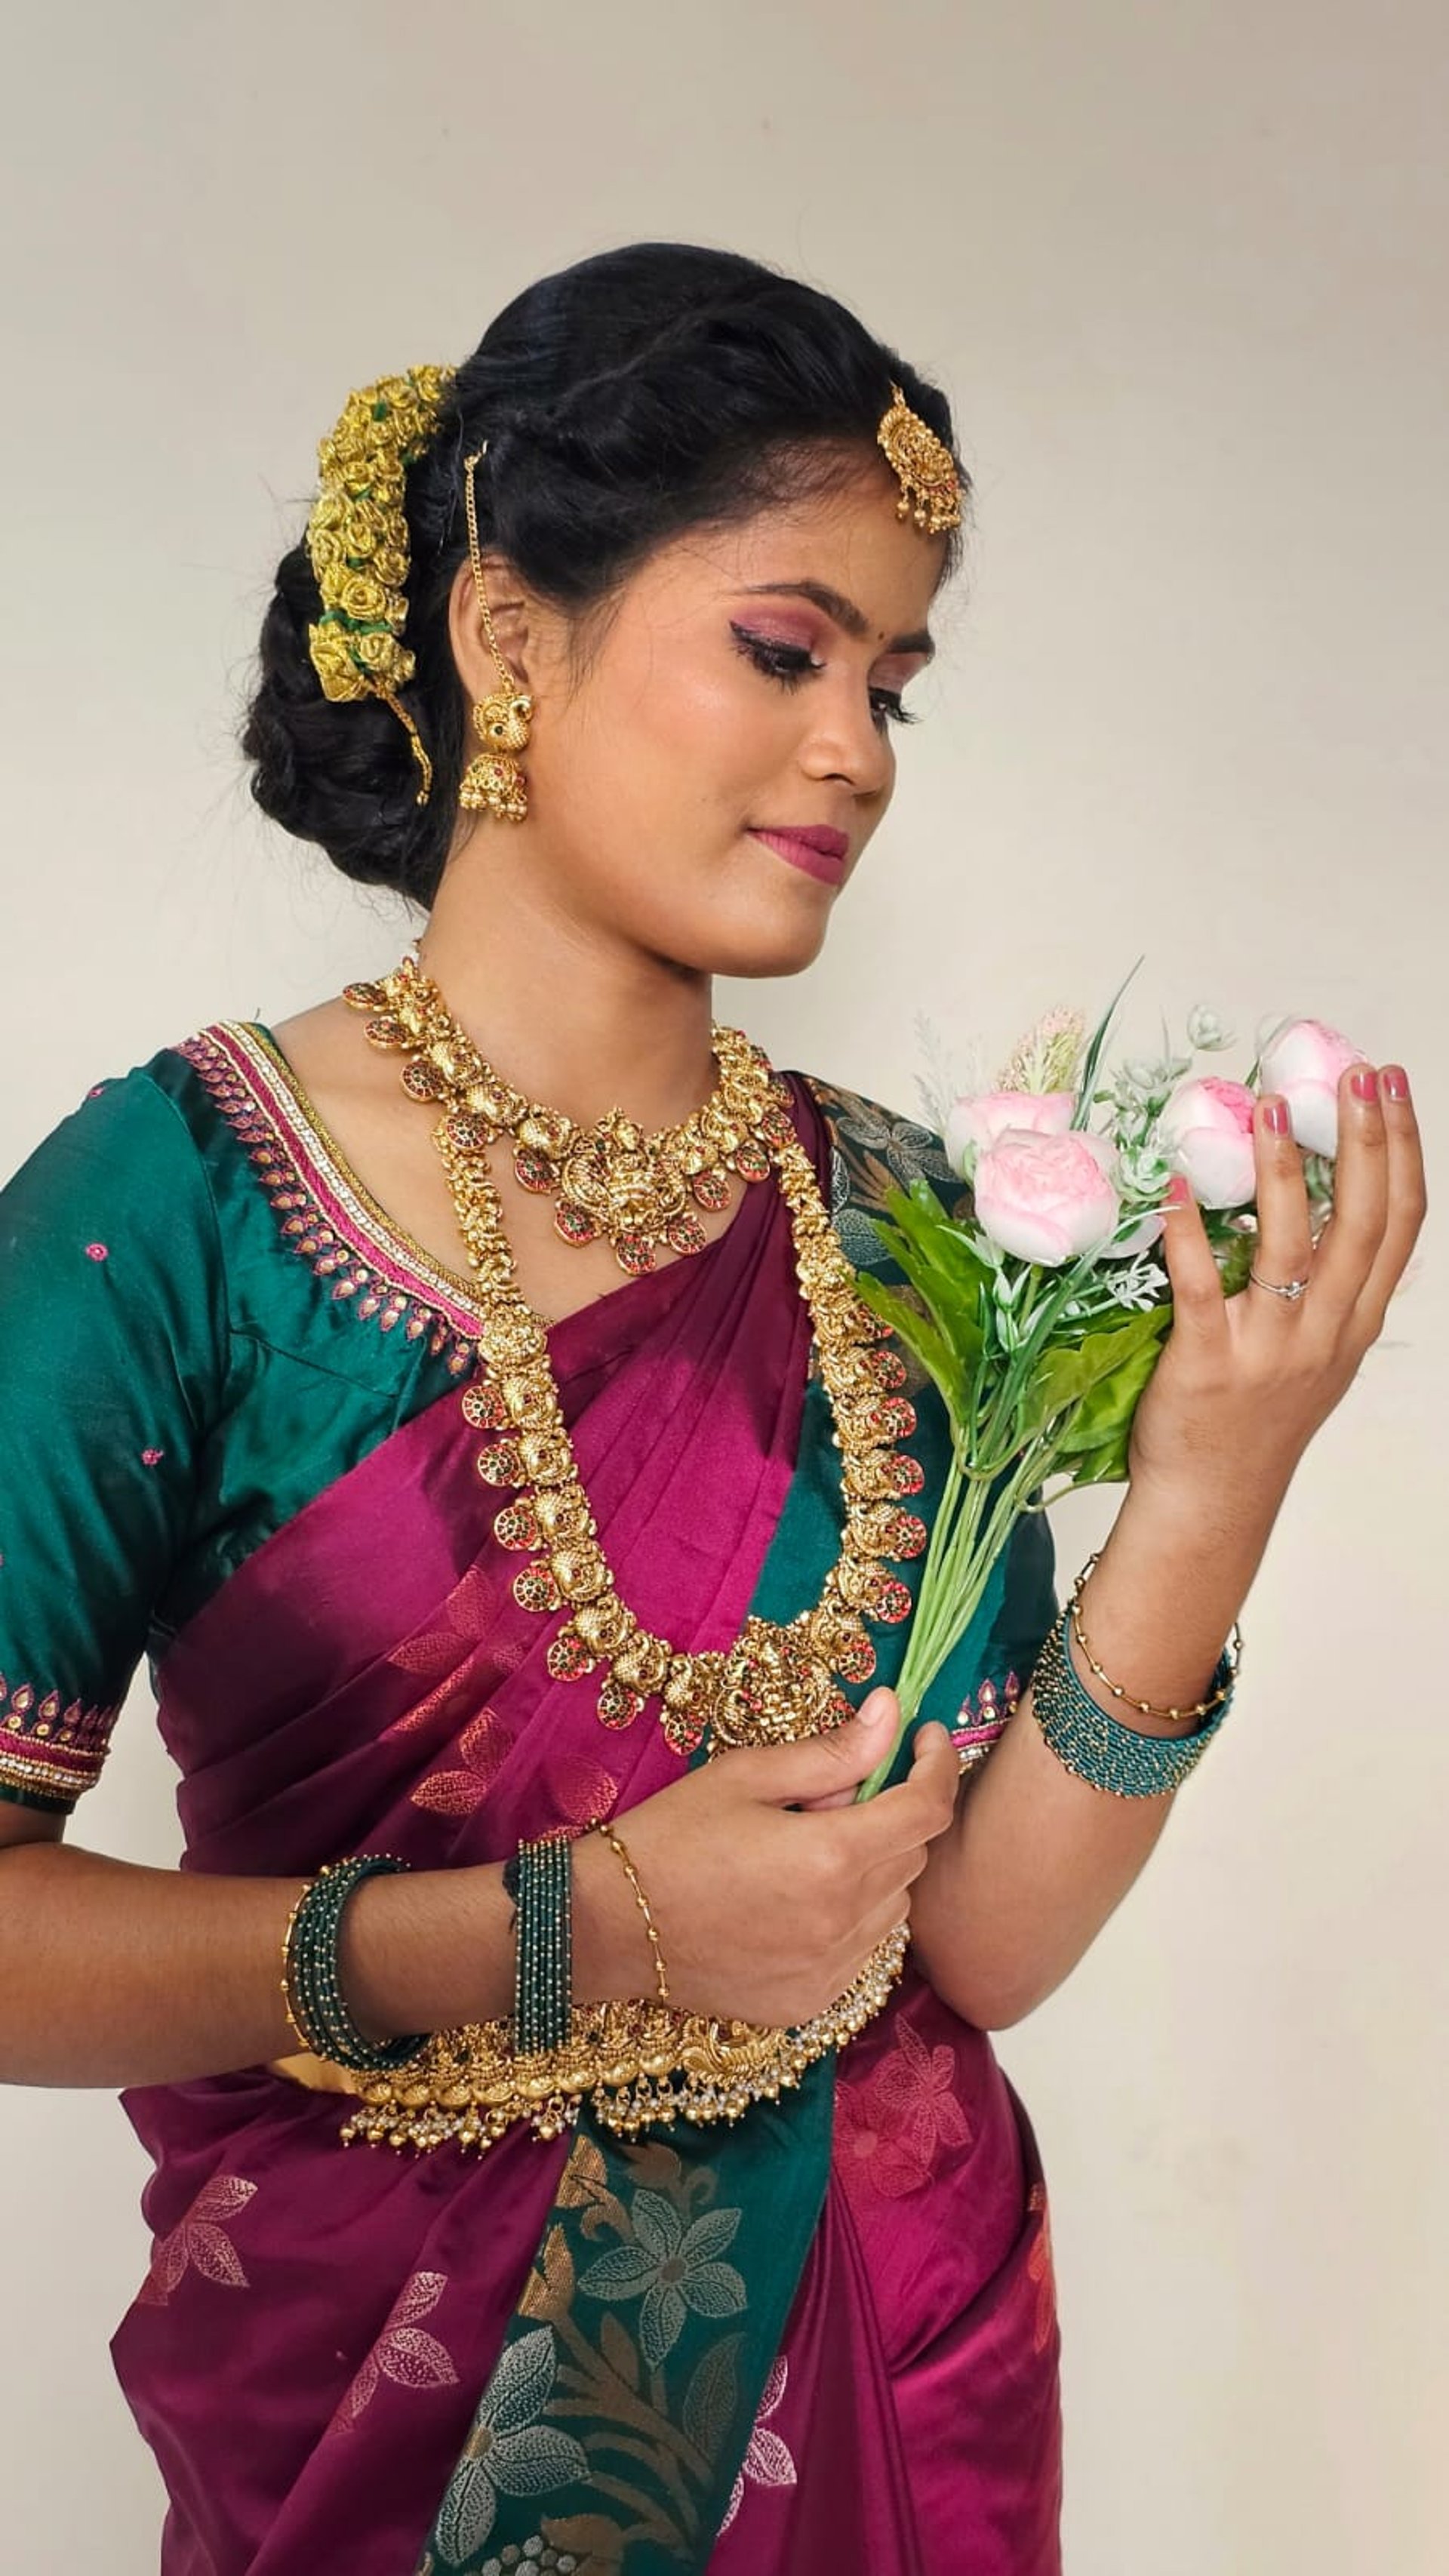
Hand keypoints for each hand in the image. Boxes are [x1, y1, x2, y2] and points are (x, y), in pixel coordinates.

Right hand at [573, 1690, 959, 2027]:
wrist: (608, 1928)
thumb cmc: (670, 1838)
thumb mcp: (746, 1776)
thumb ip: (832, 1751)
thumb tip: (892, 1712)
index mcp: (832, 1857)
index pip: (927, 1809)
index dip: (938, 1764)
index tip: (924, 1737)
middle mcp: (843, 1921)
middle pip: (913, 1855)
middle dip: (891, 1813)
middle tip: (827, 1796)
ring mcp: (829, 1971)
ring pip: (894, 1906)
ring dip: (876, 1868)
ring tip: (806, 1851)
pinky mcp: (810, 2001)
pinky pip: (863, 1951)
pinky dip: (851, 1918)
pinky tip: (797, 1900)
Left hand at [1127, 1061, 1425, 1514]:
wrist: (1213, 1502)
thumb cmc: (1255, 1424)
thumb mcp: (1318, 1356)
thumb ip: (1331, 1291)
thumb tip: (1322, 1203)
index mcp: (1356, 1323)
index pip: (1400, 1224)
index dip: (1403, 1149)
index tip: (1391, 1088)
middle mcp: (1324, 1332)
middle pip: (1360, 1221)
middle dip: (1364, 1138)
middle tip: (1353, 1071)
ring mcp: (1268, 1347)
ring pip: (1289, 1244)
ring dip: (1280, 1166)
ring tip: (1269, 1103)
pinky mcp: (1206, 1360)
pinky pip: (1199, 1284)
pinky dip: (1189, 1230)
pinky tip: (1178, 1181)